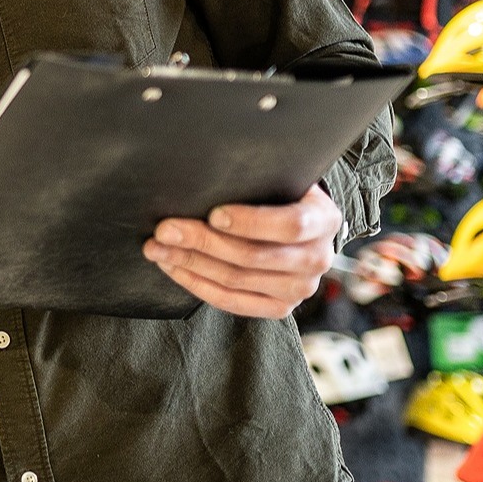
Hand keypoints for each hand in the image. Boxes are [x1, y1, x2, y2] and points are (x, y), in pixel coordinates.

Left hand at [143, 185, 339, 318]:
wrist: (300, 229)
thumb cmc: (280, 196)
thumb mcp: (281, 180)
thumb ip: (257, 179)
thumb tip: (205, 173)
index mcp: (324, 220)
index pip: (290, 225)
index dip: (251, 222)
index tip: (214, 214)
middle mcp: (317, 259)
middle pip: (253, 256)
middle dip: (202, 241)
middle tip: (165, 230)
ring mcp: (300, 289)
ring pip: (237, 280)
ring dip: (190, 263)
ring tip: (158, 248)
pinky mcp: (280, 308)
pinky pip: (232, 302)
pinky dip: (197, 284)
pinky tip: (173, 267)